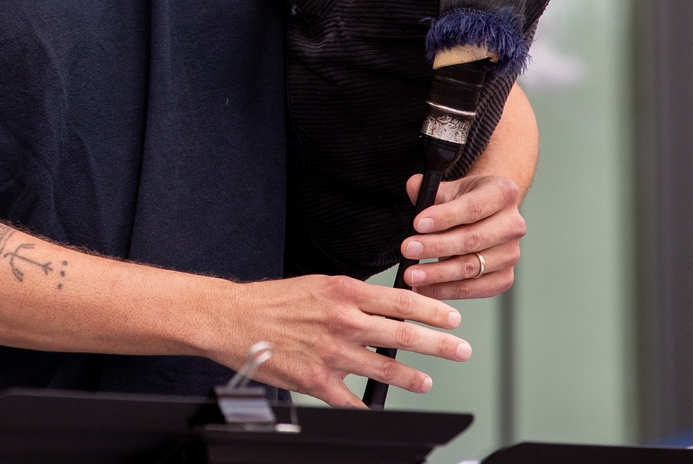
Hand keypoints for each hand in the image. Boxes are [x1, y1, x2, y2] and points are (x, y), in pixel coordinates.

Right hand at [206, 274, 469, 407]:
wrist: (232, 318)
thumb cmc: (273, 301)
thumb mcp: (318, 285)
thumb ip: (352, 297)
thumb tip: (385, 308)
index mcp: (344, 292)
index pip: (401, 301)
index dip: (433, 312)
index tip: (452, 319)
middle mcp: (343, 321)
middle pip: (403, 335)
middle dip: (439, 344)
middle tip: (460, 349)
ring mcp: (331, 353)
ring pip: (385, 368)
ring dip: (412, 377)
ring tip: (426, 380)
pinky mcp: (317, 380)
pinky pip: (352, 400)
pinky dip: (368, 406)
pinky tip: (377, 407)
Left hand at [398, 173, 524, 298]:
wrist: (488, 214)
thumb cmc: (467, 199)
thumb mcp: (452, 188)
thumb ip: (431, 189)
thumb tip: (414, 186)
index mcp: (503, 194)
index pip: (473, 207)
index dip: (445, 217)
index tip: (417, 224)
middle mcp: (513, 225)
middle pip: (472, 240)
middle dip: (436, 247)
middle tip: (408, 250)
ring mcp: (511, 254)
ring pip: (472, 267)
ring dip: (438, 274)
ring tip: (412, 274)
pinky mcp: (505, 278)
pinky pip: (474, 289)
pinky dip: (446, 290)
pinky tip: (424, 288)